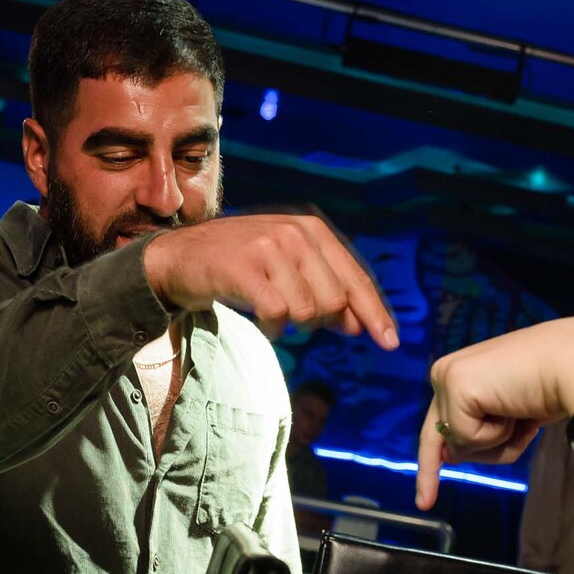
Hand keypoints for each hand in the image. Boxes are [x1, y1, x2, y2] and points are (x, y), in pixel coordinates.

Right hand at [142, 213, 397, 348]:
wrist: (182, 257)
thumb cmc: (244, 266)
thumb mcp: (290, 272)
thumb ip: (326, 294)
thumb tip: (359, 326)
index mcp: (314, 230)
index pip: (356, 279)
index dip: (376, 314)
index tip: (391, 344)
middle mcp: (295, 233)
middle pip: (334, 301)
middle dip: (319, 321)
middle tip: (294, 316)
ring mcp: (268, 247)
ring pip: (307, 311)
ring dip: (291, 324)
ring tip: (272, 312)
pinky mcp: (243, 267)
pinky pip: (277, 314)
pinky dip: (272, 327)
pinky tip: (263, 321)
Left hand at [416, 318, 573, 508]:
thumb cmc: (554, 387)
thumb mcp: (512, 416)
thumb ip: (481, 430)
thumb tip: (448, 456)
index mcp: (461, 374)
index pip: (436, 426)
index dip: (431, 465)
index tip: (425, 502)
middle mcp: (448, 372)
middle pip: (442, 440)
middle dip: (458, 462)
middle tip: (447, 486)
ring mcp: (447, 376)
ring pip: (457, 444)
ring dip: (497, 442)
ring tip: (522, 416)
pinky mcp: (456, 385)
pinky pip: (467, 439)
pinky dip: (497, 435)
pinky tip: (516, 411)